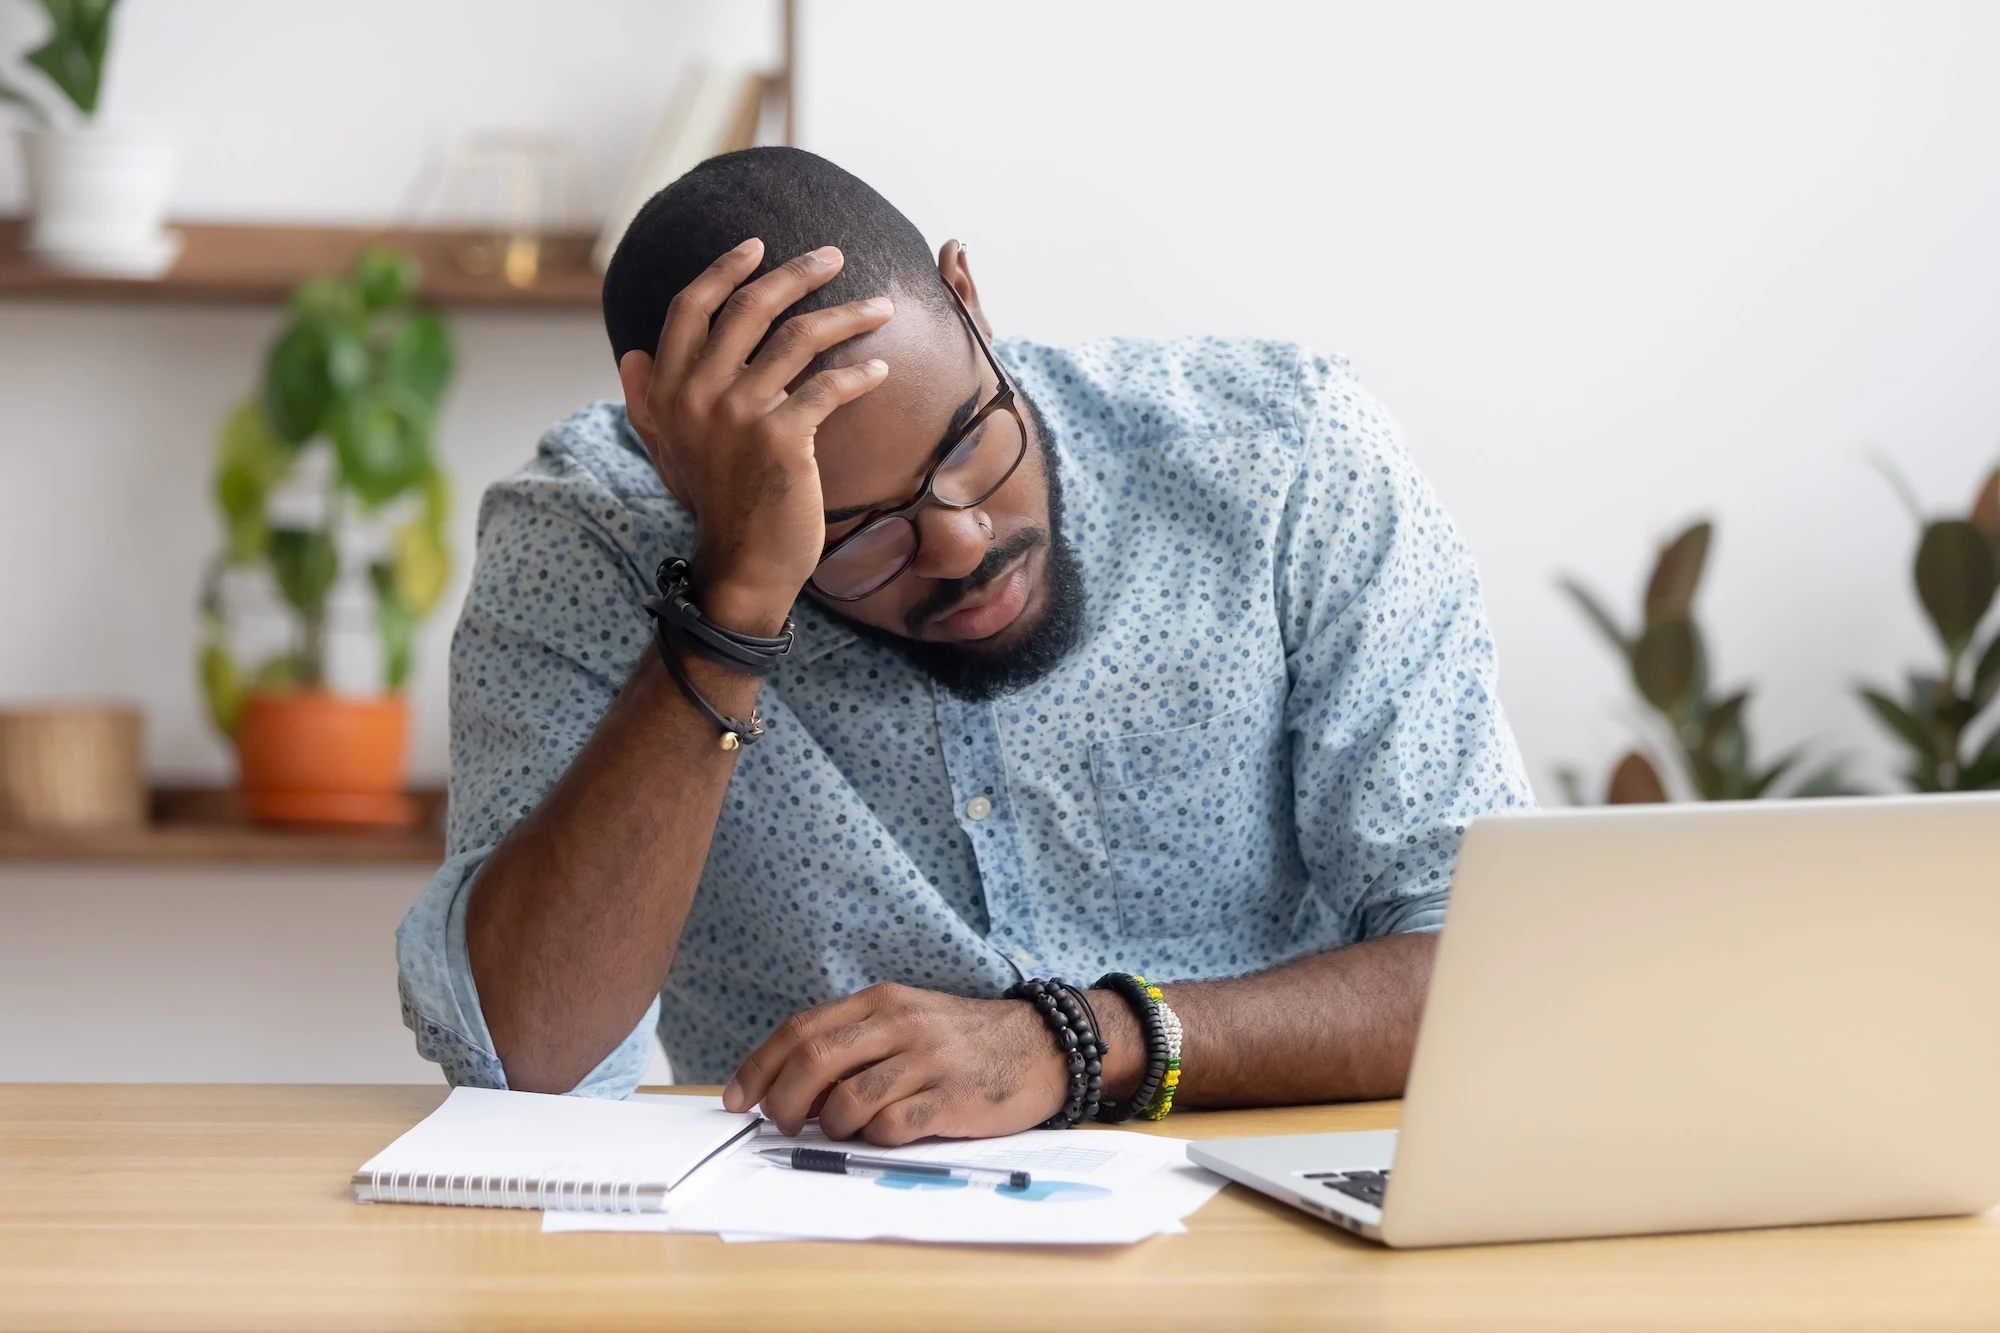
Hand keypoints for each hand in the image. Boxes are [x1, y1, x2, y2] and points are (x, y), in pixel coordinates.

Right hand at [617, 238, 894, 634]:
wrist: (741, 566)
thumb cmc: (713, 505)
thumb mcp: (665, 450)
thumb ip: (647, 400)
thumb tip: (629, 355)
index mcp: (669, 389)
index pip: (691, 308)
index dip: (724, 270)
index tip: (758, 246)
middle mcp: (698, 393)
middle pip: (750, 308)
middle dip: (797, 273)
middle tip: (834, 255)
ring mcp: (739, 414)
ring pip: (798, 338)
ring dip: (846, 314)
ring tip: (881, 306)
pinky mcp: (782, 438)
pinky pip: (828, 387)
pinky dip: (860, 374)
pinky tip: (881, 369)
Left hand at [721, 984, 1068, 1144]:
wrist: (1041, 1046)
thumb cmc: (962, 1040)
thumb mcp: (905, 1021)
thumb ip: (853, 1044)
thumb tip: (791, 1088)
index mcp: (880, 1001)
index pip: (800, 1029)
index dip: (758, 1066)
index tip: (735, 1098)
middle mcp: (900, 1024)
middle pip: (813, 1062)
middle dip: (781, 1102)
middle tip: (779, 1124)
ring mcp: (927, 1061)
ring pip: (847, 1101)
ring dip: (829, 1127)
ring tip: (839, 1131)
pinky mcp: (951, 1100)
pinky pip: (891, 1127)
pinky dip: (874, 1139)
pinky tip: (884, 1134)